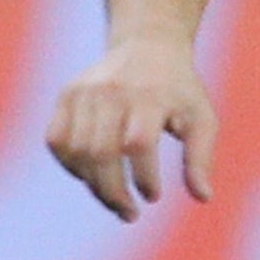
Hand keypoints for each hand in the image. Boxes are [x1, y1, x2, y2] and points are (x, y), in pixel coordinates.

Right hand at [47, 41, 216, 220]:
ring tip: (115, 200)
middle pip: (101, 152)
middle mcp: (112, 91)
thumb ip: (201, 158)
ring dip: (92, 185)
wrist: (148, 46)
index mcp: (150, 96)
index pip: (138, 144)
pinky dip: (70, 165)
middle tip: (130, 213)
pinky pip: (56, 140)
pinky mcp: (67, 95)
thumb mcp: (201, 118)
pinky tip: (91, 177)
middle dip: (113, 192)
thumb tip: (203, 197)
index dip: (142, 177)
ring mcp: (85, 92)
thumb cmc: (180, 90)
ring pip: (76, 151)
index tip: (152, 197)